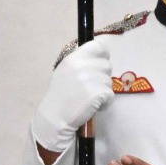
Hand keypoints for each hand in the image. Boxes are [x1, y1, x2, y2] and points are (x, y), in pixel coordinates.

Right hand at [31, 39, 113, 155]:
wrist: (55, 118)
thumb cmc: (59, 97)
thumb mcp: (64, 72)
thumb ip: (79, 62)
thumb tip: (97, 57)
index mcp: (73, 59)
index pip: (97, 46)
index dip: (103, 54)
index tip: (101, 62)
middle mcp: (82, 66)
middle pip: (106, 65)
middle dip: (102, 77)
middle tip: (91, 88)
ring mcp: (90, 79)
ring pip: (109, 81)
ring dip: (103, 91)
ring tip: (89, 99)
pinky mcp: (98, 93)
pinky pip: (110, 95)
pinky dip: (105, 103)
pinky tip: (92, 106)